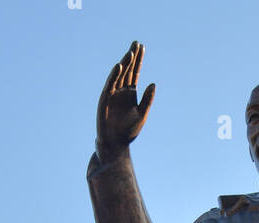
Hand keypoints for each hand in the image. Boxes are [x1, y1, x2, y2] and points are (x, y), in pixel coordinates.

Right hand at [96, 40, 154, 161]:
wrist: (115, 144)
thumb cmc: (128, 132)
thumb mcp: (142, 115)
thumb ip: (147, 100)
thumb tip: (153, 83)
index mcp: (130, 93)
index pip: (135, 72)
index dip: (138, 60)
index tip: (142, 47)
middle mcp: (121, 90)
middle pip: (127, 70)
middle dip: (131, 57)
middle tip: (136, 43)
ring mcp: (112, 93)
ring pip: (119, 75)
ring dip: (124, 64)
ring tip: (130, 52)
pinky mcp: (105, 99)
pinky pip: (110, 84)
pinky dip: (114, 75)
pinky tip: (119, 66)